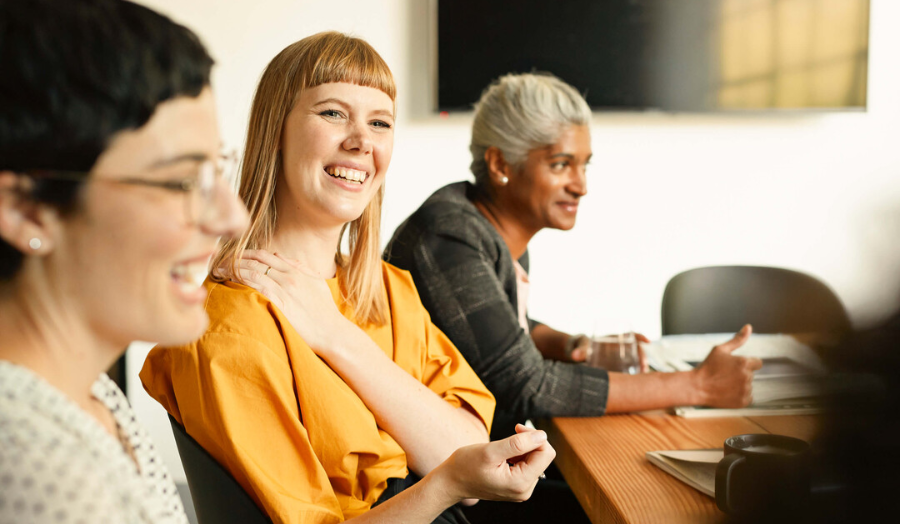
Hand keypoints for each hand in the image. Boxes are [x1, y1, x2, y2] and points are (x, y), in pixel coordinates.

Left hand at [220, 249, 352, 356]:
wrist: (332, 332)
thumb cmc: (325, 312)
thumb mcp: (317, 283)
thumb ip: (301, 268)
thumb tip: (282, 258)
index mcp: (296, 271)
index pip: (265, 255)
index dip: (246, 253)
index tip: (233, 256)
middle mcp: (289, 276)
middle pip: (256, 260)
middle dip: (234, 258)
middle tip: (219, 262)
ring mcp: (285, 289)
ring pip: (253, 271)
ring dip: (233, 268)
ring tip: (218, 270)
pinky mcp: (280, 302)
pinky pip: (256, 285)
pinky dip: (241, 279)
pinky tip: (230, 280)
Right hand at [435, 424, 555, 503]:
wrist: (452, 481)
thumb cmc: (466, 466)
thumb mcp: (490, 451)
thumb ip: (518, 443)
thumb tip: (542, 435)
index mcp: (520, 483)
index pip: (546, 454)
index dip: (534, 436)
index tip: (517, 428)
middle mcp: (524, 490)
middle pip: (542, 457)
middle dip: (529, 441)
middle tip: (512, 432)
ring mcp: (521, 489)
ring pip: (535, 459)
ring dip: (523, 448)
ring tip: (503, 448)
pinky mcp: (517, 486)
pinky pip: (527, 465)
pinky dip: (518, 455)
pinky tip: (504, 455)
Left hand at [571, 333, 649, 372]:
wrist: (582, 356)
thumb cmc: (585, 347)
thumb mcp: (584, 347)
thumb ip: (580, 351)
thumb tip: (574, 356)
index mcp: (616, 339)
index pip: (632, 335)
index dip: (641, 337)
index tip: (647, 341)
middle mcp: (623, 348)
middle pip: (638, 350)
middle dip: (643, 359)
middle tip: (643, 369)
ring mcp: (624, 358)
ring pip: (638, 362)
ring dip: (642, 369)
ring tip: (642, 379)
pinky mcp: (622, 368)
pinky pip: (632, 372)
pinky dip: (637, 377)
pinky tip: (637, 386)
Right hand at [691, 325, 761, 407]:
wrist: (697, 387)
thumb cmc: (708, 366)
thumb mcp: (720, 349)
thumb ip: (738, 339)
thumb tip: (749, 327)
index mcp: (744, 362)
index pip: (758, 363)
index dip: (747, 364)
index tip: (734, 367)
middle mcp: (747, 376)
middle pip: (751, 374)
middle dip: (741, 374)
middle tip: (724, 375)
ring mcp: (745, 390)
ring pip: (748, 386)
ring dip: (740, 385)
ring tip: (724, 384)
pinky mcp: (743, 402)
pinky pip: (748, 397)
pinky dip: (739, 396)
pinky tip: (727, 392)